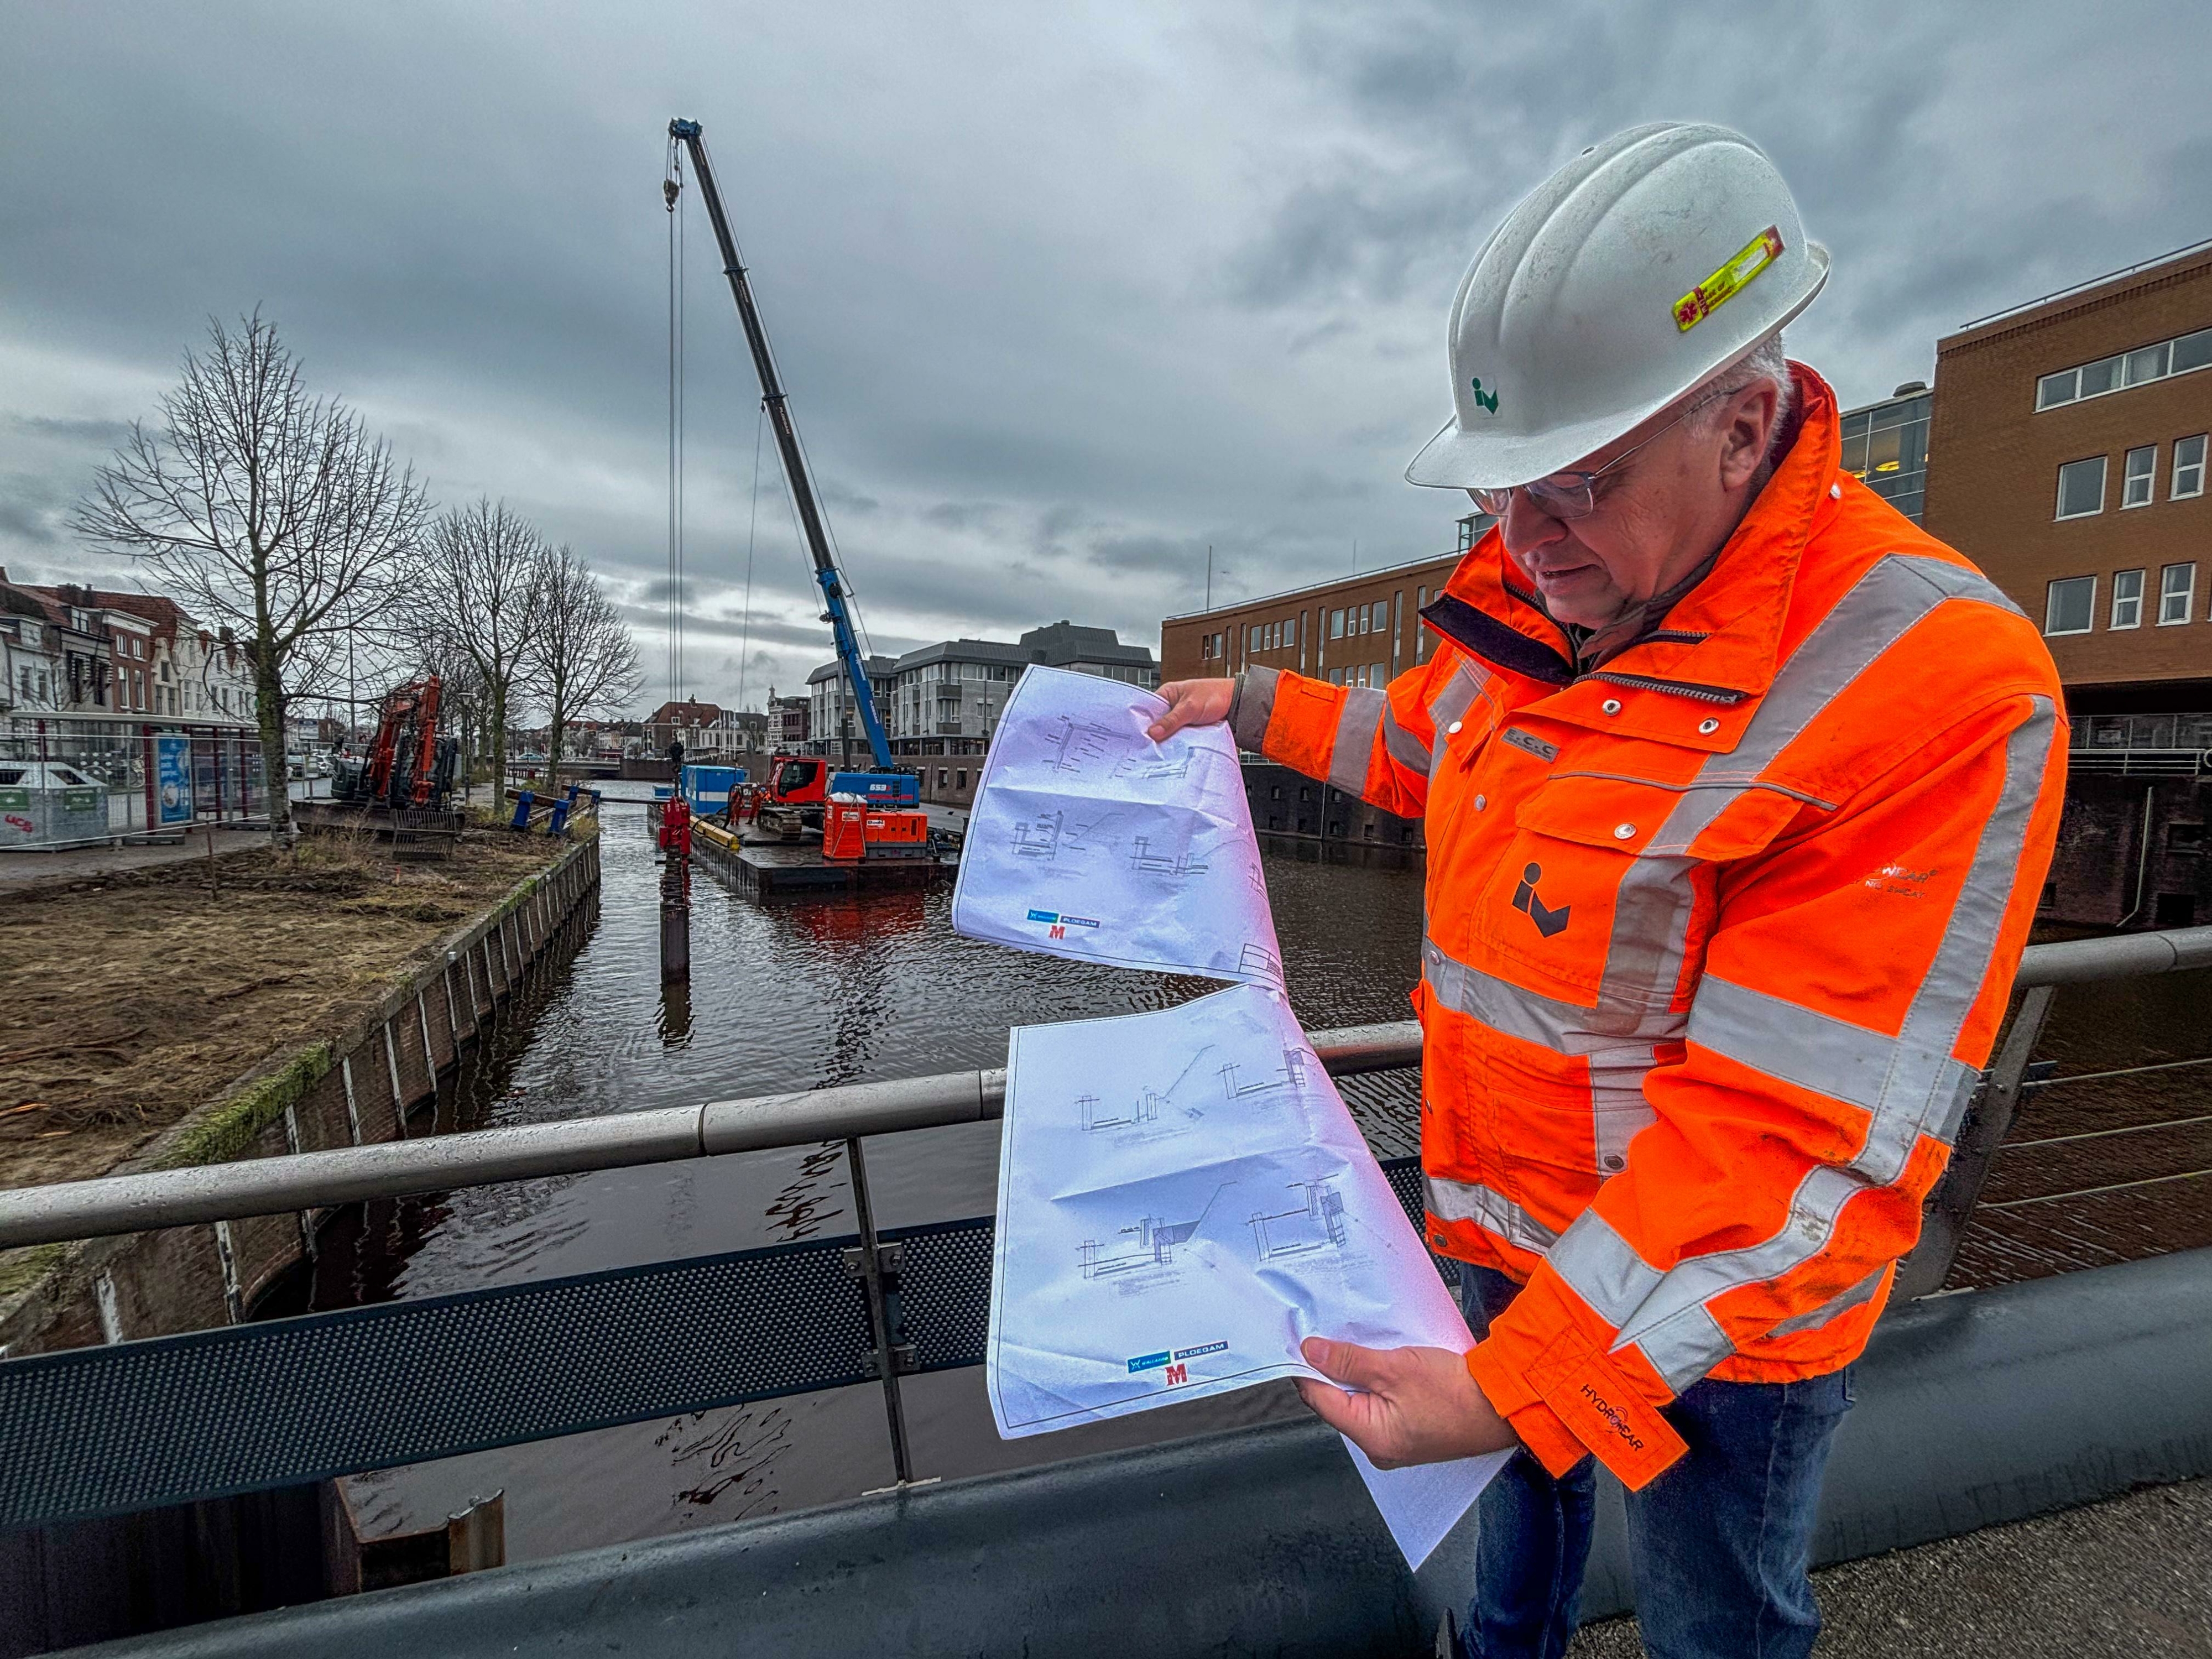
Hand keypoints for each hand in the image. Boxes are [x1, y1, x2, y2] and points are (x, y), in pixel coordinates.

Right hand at [1146, 678, 1235, 742]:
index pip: (1148, 709)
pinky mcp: (1188, 729)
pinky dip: (1178, 742)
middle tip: (1151, 746)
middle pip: (1157, 723)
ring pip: (1168, 732)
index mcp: (1167, 694)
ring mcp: (1180, 719)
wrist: (1236, 703)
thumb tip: (1153, 732)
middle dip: (1156, 734)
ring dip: (1168, 740)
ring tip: (1163, 749)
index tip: (1140, 736)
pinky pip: (1179, 737)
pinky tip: (1175, 749)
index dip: (1143, 722)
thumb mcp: (1190, 707)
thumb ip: (1171, 720)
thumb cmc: (1215, 695)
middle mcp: (1171, 706)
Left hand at [1295, 1336, 1519, 1467]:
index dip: (1306, 1367)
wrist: (1502, 1403)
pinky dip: (1377, 1380)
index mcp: (1370, 1436)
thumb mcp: (1395, 1367)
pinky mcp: (1410, 1429)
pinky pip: (1381, 1402)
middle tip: (1331, 1334)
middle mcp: (1378, 1446)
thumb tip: (1311, 1352)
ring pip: (1360, 1399)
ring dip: (1357, 1371)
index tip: (1300, 1340)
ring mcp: (1395, 1439)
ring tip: (1359, 1344)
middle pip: (1337, 1400)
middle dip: (1334, 1367)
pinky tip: (1382, 1359)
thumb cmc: (1456, 1393)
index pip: (1319, 1399)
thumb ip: (1349, 1360)